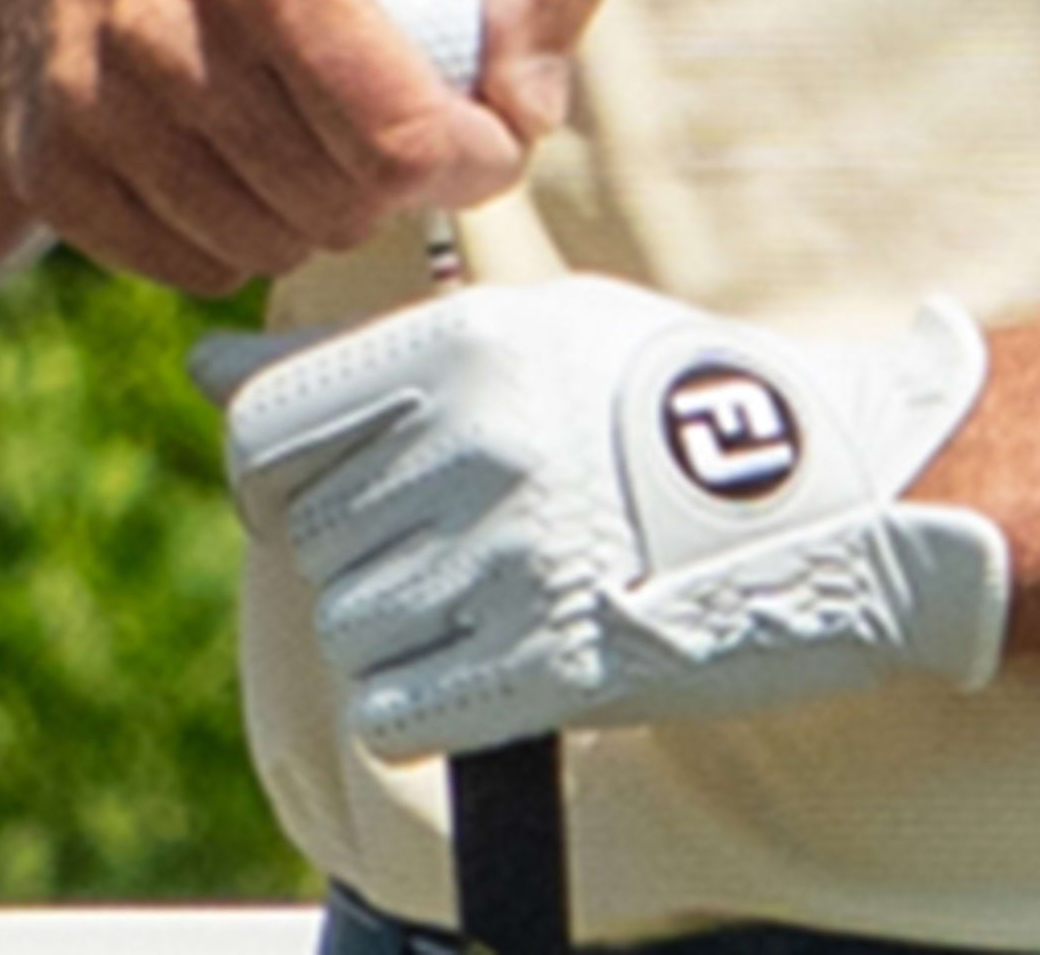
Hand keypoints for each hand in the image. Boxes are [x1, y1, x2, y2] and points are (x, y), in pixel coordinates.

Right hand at [0, 0, 602, 292]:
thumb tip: (527, 107)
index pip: (398, 136)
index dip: (470, 159)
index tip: (475, 131)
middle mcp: (164, 24)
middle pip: (336, 203)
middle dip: (387, 180)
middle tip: (377, 116)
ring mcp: (93, 98)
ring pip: (263, 246)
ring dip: (311, 212)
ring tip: (304, 131)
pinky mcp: (49, 158)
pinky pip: (188, 268)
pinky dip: (231, 236)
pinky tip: (233, 158)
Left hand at [200, 273, 1009, 754]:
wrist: (834, 491)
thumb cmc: (655, 397)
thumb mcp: (515, 331)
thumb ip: (358, 354)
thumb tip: (205, 370)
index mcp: (456, 344)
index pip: (265, 429)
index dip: (274, 474)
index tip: (323, 490)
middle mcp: (469, 443)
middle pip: (306, 534)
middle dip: (355, 549)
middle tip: (443, 543)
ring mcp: (508, 553)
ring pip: (344, 623)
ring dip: (393, 629)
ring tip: (479, 597)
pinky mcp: (550, 659)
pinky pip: (390, 707)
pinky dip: (417, 702)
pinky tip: (478, 666)